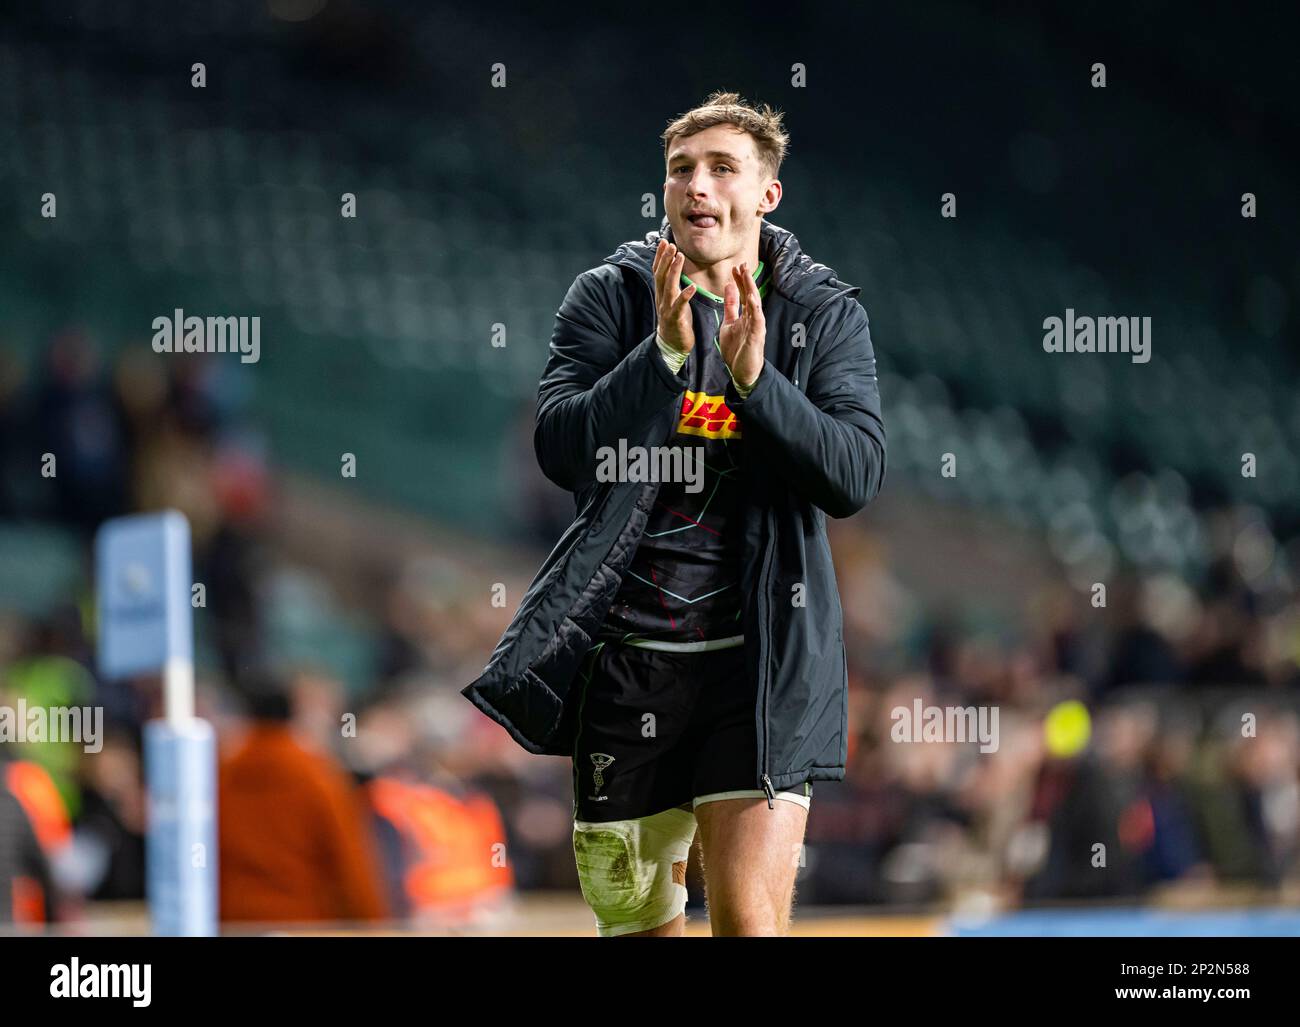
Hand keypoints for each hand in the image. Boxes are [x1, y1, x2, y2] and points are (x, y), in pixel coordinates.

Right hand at [653, 239, 695, 354]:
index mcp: (661, 294)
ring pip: (669, 287)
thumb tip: (673, 269)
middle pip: (661, 276)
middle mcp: (662, 299)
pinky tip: (691, 286)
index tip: (664, 242)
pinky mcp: (675, 319)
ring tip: (680, 256)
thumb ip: (672, 285)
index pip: (658, 272)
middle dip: (665, 259)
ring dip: (673, 271)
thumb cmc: (676, 321)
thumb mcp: (672, 300)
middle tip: (671, 245)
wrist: (671, 345)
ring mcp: (667, 309)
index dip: (660, 257)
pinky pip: (680, 305)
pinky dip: (685, 295)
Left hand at [719, 261, 765, 388]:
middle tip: (742, 264)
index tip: (734, 267)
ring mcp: (756, 326)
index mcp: (745, 315)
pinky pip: (757, 319)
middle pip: (750, 294)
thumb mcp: (729, 323)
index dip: (739, 280)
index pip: (742, 294)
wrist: (742, 372)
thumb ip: (730, 307)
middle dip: (745, 279)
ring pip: (754, 303)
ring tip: (746, 274)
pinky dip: (754, 308)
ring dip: (750, 288)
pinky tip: (751, 297)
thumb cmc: (737, 350)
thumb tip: (728, 288)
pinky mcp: (757, 336)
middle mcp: (752, 318)